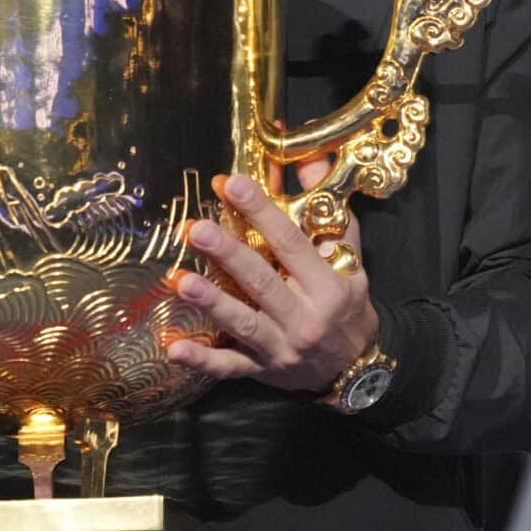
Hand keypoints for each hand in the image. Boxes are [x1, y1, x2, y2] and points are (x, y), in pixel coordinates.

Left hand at [168, 165, 375, 394]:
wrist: (356, 367)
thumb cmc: (347, 304)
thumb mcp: (351, 257)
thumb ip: (329, 212)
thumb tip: (311, 159)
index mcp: (327, 284)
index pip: (291, 243)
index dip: (261, 212)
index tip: (231, 184)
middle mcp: (305, 317)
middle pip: (262, 282)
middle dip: (227, 255)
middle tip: (196, 229)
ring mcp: (282, 347)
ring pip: (243, 324)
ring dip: (211, 303)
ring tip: (180, 280)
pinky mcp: (263, 371)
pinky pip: (229, 368)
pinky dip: (202, 360)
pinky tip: (173, 348)